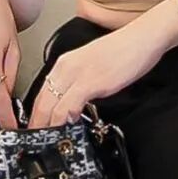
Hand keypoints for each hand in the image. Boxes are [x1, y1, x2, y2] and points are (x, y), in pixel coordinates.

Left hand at [27, 21, 162, 128]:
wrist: (142, 38)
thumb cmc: (122, 51)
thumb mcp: (91, 65)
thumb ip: (79, 82)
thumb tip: (73, 103)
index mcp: (64, 63)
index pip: (41, 93)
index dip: (36, 115)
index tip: (36, 129)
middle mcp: (66, 67)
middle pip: (41, 102)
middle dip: (37, 124)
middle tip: (37, 140)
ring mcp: (77, 75)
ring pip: (50, 106)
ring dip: (48, 126)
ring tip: (50, 140)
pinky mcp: (91, 82)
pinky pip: (69, 106)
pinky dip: (65, 120)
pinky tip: (70, 126)